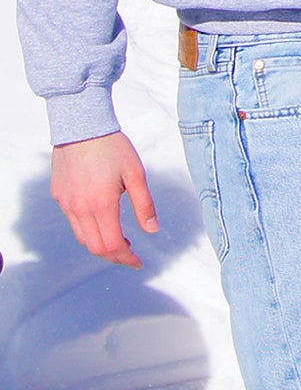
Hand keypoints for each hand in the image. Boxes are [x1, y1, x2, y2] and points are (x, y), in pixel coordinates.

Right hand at [52, 131, 158, 268]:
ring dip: (101, 244)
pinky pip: (73, 222)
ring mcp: (66, 204)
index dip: (126, 258)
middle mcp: (80, 210)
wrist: (82, 127)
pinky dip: (88, 230)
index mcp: (101, 206)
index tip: (138, 262)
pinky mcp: (59, 197)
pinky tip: (101, 220)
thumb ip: (144, 204)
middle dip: (114, 256)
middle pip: (95, 247)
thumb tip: (152, 230)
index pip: (113, 245)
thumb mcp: (136, 174)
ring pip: (82, 237)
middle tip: (130, 254)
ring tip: (120, 239)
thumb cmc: (112, 147)